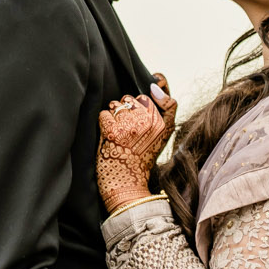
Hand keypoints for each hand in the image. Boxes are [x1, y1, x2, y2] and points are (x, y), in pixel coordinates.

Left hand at [96, 74, 178, 211]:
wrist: (128, 186)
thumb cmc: (142, 159)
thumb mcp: (163, 136)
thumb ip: (165, 110)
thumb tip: (156, 82)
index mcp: (163, 125)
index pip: (163, 95)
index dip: (157, 87)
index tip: (151, 89)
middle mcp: (150, 123)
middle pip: (135, 98)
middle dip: (129, 108)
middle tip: (129, 128)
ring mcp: (131, 126)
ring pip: (118, 104)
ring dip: (115, 115)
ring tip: (119, 133)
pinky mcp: (112, 131)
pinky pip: (104, 113)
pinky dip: (104, 123)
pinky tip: (109, 136)